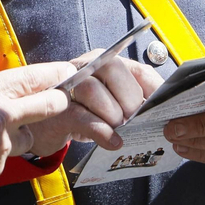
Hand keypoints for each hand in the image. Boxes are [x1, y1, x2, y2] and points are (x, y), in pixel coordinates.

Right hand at [0, 61, 74, 198]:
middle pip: (50, 104)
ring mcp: (2, 145)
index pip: (34, 77)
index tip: (66, 72)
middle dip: (57, 101)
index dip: (55, 74)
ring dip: (18, 134)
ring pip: (27, 136)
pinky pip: (6, 158)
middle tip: (58, 100)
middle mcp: (1, 115)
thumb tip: (5, 95)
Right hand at [24, 50, 159, 155]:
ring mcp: (67, 85)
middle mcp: (85, 66)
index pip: (136, 68)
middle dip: (129, 99)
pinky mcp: (57, 109)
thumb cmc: (82, 113)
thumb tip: (161, 107)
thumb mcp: (110, 104)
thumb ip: (132, 100)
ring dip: (112, 115)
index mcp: (105, 62)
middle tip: (132, 120)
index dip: (153, 88)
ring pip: (93, 90)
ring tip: (117, 130)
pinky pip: (81, 116)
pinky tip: (111, 141)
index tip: (160, 108)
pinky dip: (101, 131)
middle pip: (112, 69)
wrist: (43, 126)